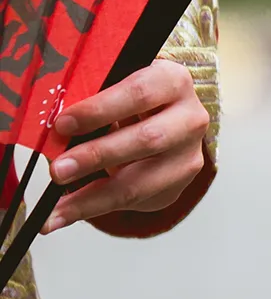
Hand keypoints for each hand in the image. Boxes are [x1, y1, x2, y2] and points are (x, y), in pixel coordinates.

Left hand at [42, 61, 210, 233]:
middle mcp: (190, 117)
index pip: (140, 93)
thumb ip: (91, 101)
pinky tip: (62, 216)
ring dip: (93, 196)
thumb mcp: (115, 89)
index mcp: (172, 81)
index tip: (62, 124)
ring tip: (55, 209)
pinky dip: (92, 210)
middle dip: (97, 156)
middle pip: (147, 139)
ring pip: (142, 181)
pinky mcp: (178, 184)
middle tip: (57, 170)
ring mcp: (189, 154)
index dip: (100, 110)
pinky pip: (134, 202)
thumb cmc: (130, 102)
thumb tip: (51, 129)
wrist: (166, 122)